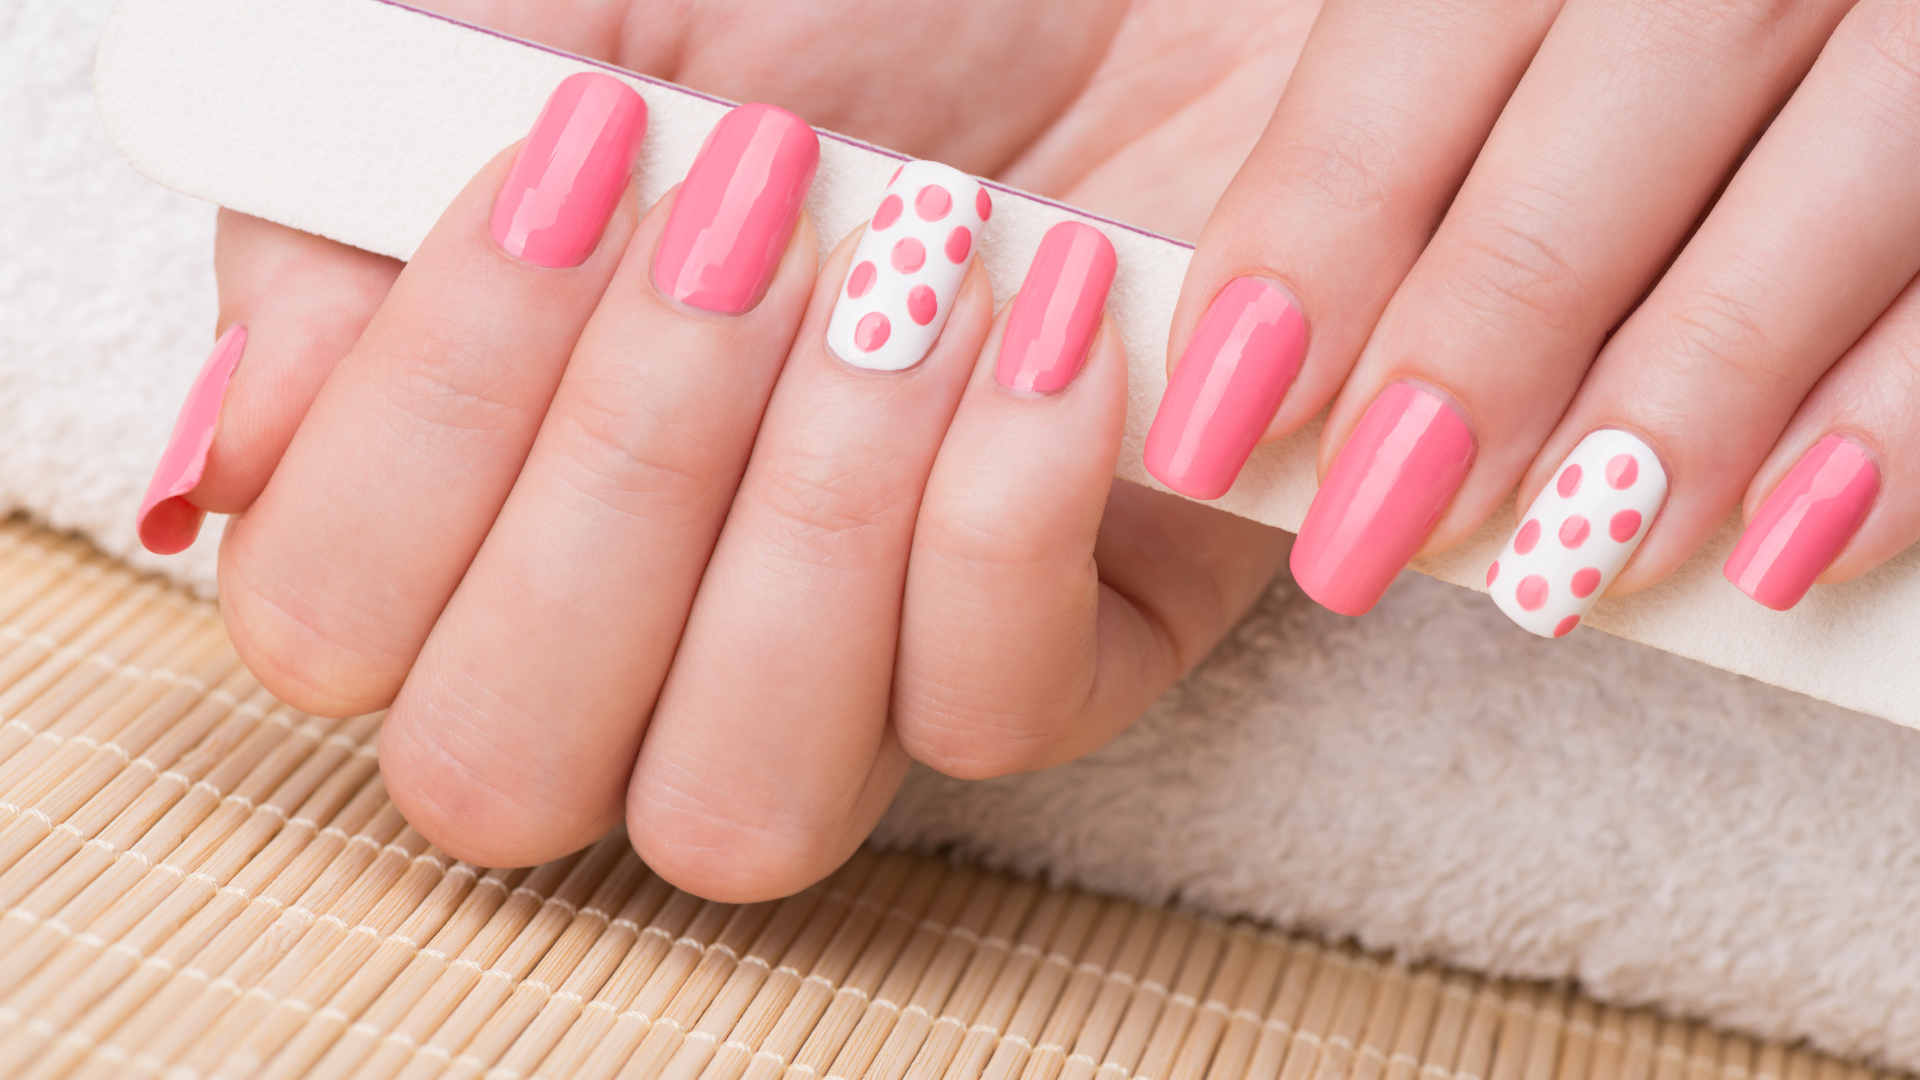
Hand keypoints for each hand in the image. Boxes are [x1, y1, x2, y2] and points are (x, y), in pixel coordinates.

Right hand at [139, 0, 1310, 895]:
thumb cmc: (822, 6)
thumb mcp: (548, 35)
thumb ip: (335, 227)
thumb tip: (233, 455)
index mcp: (483, 498)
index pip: (335, 621)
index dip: (424, 427)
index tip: (563, 174)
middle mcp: (645, 635)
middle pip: (505, 767)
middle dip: (617, 479)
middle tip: (741, 223)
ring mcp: (850, 678)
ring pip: (740, 807)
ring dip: (811, 514)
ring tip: (911, 270)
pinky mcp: (1064, 658)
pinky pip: (991, 719)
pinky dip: (1005, 512)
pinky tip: (1057, 319)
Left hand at [1150, 0, 1919, 628]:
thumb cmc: (1602, 21)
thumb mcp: (1507, 2)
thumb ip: (1399, 105)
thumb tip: (1250, 335)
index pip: (1429, 24)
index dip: (1320, 227)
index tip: (1222, 413)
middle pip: (1630, 95)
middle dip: (1488, 335)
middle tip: (1371, 527)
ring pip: (1840, 172)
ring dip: (1692, 392)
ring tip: (1559, 567)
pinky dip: (1904, 412)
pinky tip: (1796, 543)